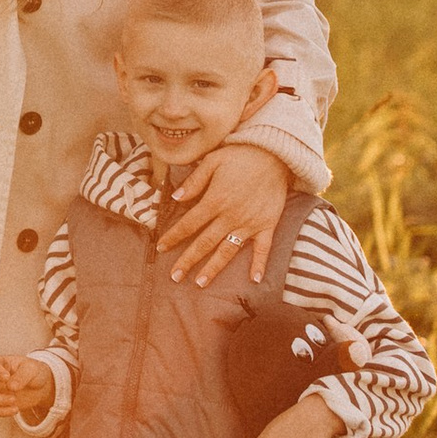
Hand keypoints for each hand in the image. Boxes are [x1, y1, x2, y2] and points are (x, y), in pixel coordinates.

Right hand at [0, 353, 54, 424]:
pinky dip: (2, 411)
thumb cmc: (34, 373)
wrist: (40, 387)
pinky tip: (15, 409)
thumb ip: (22, 376)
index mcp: (2, 362)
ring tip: (14, 400)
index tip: (7, 377)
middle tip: (9, 388)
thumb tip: (10, 387)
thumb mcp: (32, 370)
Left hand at [158, 138, 288, 283]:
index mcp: (215, 200)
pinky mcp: (267, 225)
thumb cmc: (240, 155)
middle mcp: (230, 216)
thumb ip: (194, 181)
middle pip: (205, 242)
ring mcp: (249, 223)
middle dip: (188, 260)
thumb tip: (175, 198)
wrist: (275, 154)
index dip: (174, 236)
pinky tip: (254, 280)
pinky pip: (263, 248)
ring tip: (200, 283)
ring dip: (214, 268)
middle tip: (175, 277)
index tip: (161, 247)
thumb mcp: (213, 160)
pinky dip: (259, 264)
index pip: (189, 223)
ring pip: (228, 250)